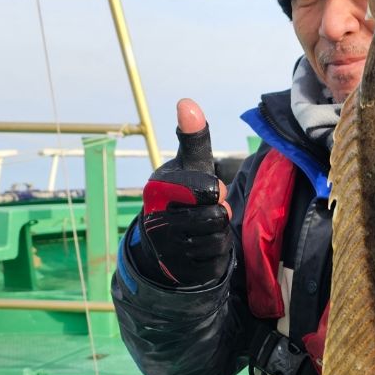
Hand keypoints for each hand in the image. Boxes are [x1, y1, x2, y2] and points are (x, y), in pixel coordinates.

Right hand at [138, 99, 232, 286]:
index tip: (206, 191)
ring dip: (219, 233)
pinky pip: (216, 260)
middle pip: (217, 217)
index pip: (209, 191)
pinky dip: (215, 253)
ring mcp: (166, 250)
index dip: (214, 192)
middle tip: (205, 211)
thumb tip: (187, 102)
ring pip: (218, 239)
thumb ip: (194, 138)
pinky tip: (201, 247)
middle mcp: (156, 221)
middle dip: (218, 213)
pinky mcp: (179, 271)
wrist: (163, 241)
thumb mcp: (189, 165)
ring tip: (202, 227)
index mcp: (158, 191)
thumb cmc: (182, 194)